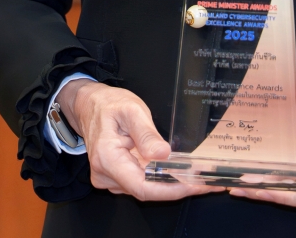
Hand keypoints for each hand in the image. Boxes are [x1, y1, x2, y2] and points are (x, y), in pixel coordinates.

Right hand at [56, 80, 218, 201]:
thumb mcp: (131, 110)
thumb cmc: (108, 104)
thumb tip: (163, 155)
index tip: (195, 185)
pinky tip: (178, 171)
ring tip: (197, 174)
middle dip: (177, 187)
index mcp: (107, 158)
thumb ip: (146, 134)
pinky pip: (142, 182)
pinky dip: (161, 178)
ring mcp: (110, 179)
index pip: (142, 186)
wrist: (89, 104)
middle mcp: (105, 175)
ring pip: (146, 188)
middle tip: (206, 180)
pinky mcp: (116, 177)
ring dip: (171, 183)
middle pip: (146, 190)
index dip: (171, 190)